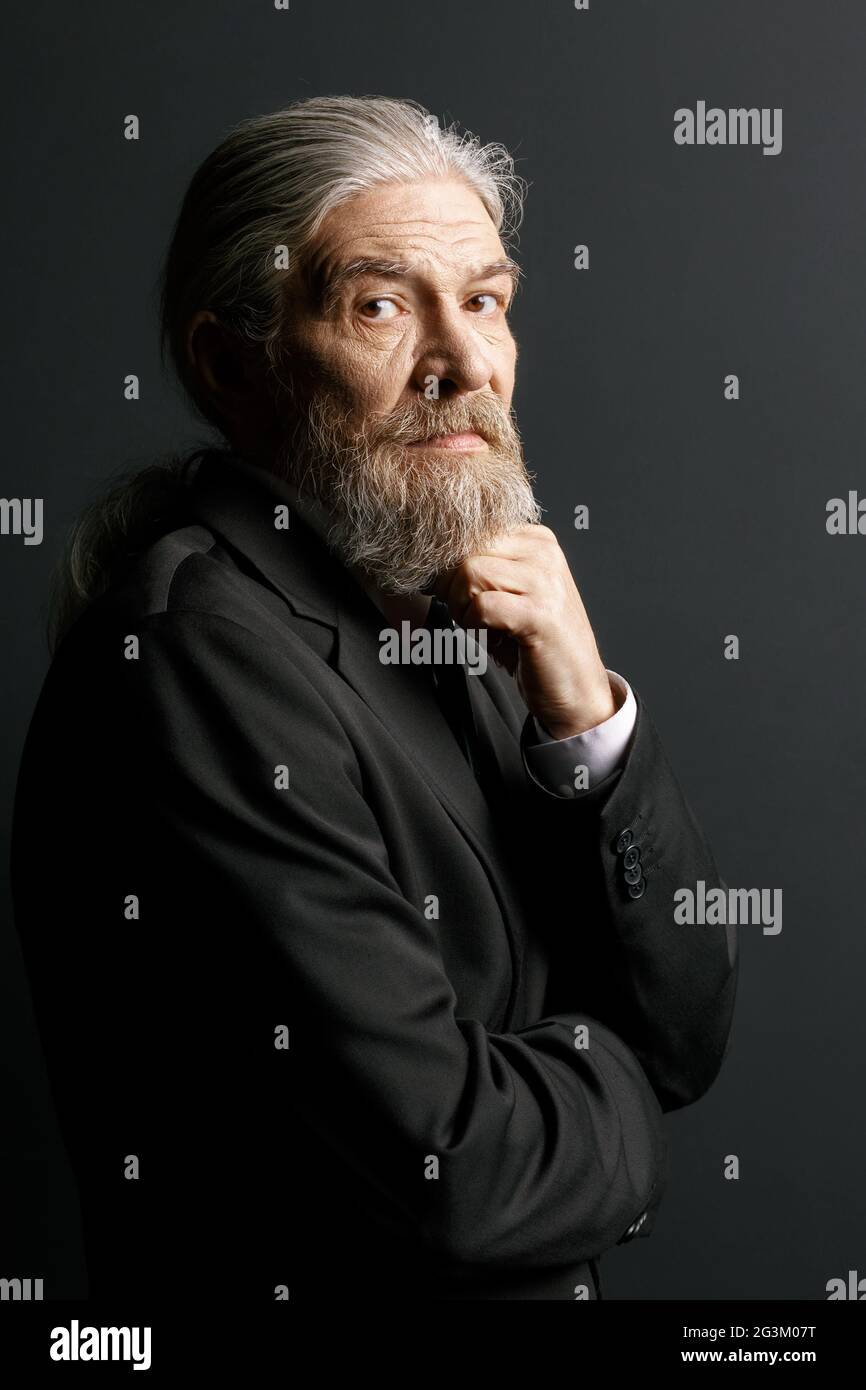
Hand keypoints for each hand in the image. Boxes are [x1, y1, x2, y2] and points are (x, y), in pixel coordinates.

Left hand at [433, 525, 616, 738]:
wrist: (576, 689)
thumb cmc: (536, 644)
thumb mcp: (510, 593)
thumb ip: (482, 567)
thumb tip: (429, 557)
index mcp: (536, 540)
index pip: (470, 531)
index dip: (450, 565)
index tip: (456, 594)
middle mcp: (543, 552)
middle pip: (466, 548)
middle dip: (452, 585)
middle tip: (468, 615)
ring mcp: (544, 581)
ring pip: (470, 573)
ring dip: (462, 606)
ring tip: (481, 626)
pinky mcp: (539, 613)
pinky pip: (481, 605)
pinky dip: (474, 625)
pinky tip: (492, 637)